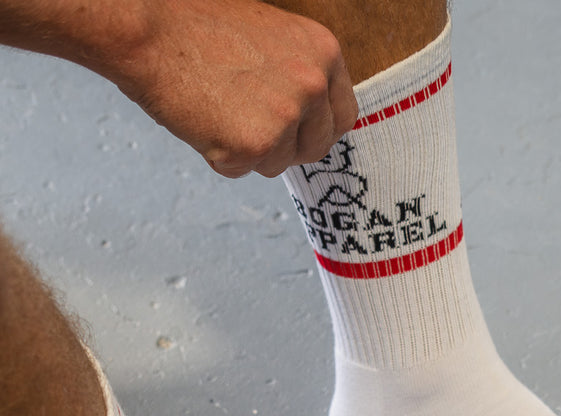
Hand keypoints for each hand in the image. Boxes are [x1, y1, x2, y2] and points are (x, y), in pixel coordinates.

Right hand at [0, 0, 356, 176]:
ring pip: (279, 163)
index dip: (316, 128)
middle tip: (246, 121)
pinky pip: (244, 170)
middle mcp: (313, 85)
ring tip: (218, 109)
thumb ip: (297, 73)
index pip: (341, 115)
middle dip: (286, 146)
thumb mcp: (268, 36)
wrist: (148, 29)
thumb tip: (310, 117)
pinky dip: (221, 156)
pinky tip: (203, 121)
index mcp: (322, 52)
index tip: (295, 131)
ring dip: (250, 151)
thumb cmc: (196, 27)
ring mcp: (286, 118)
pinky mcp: (255, 146)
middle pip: (316, 147)